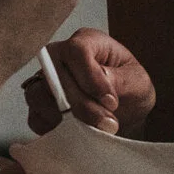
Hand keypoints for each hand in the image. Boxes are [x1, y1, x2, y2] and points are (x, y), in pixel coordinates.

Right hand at [22, 30, 155, 136]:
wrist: (125, 116)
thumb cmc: (131, 91)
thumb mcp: (138, 83)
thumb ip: (121, 81)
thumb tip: (101, 82)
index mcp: (88, 42)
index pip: (76, 51)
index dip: (91, 78)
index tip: (111, 101)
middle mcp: (61, 57)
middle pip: (55, 75)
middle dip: (82, 105)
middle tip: (108, 123)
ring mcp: (45, 81)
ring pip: (38, 95)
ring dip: (66, 117)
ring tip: (94, 129)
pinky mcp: (39, 106)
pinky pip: (35, 117)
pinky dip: (54, 128)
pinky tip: (76, 132)